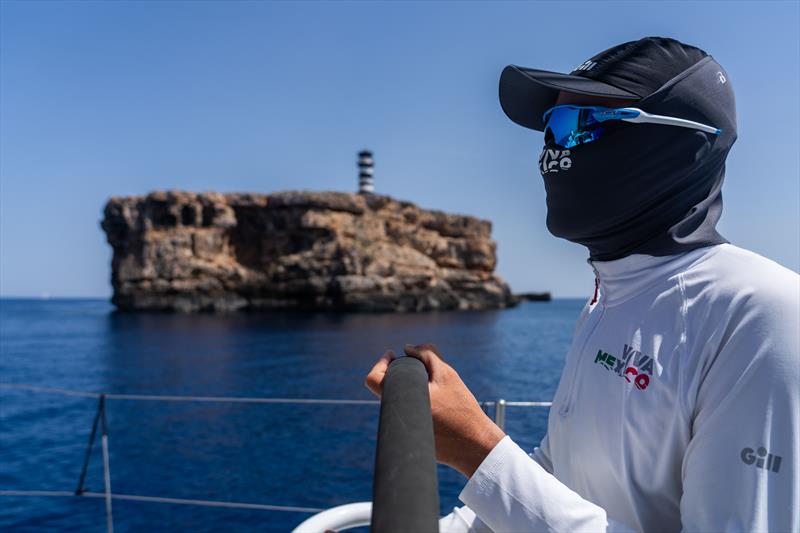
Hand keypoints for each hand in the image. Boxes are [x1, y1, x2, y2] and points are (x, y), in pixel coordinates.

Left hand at [365, 343, 505, 477]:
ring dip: (413, 391)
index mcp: (401, 400)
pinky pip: (409, 416)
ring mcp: (403, 432)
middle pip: (389, 389)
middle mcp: (397, 418)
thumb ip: (426, 355)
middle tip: (421, 372)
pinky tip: (442, 410)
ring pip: (400, 402)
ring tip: (437, 392)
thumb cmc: (461, 408)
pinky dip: (420, 406)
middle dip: (402, 376)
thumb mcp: (447, 375)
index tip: (392, 355)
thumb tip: (407, 348)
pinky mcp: (412, 441)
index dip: (381, 363)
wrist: (474, 444)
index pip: (374, 379)